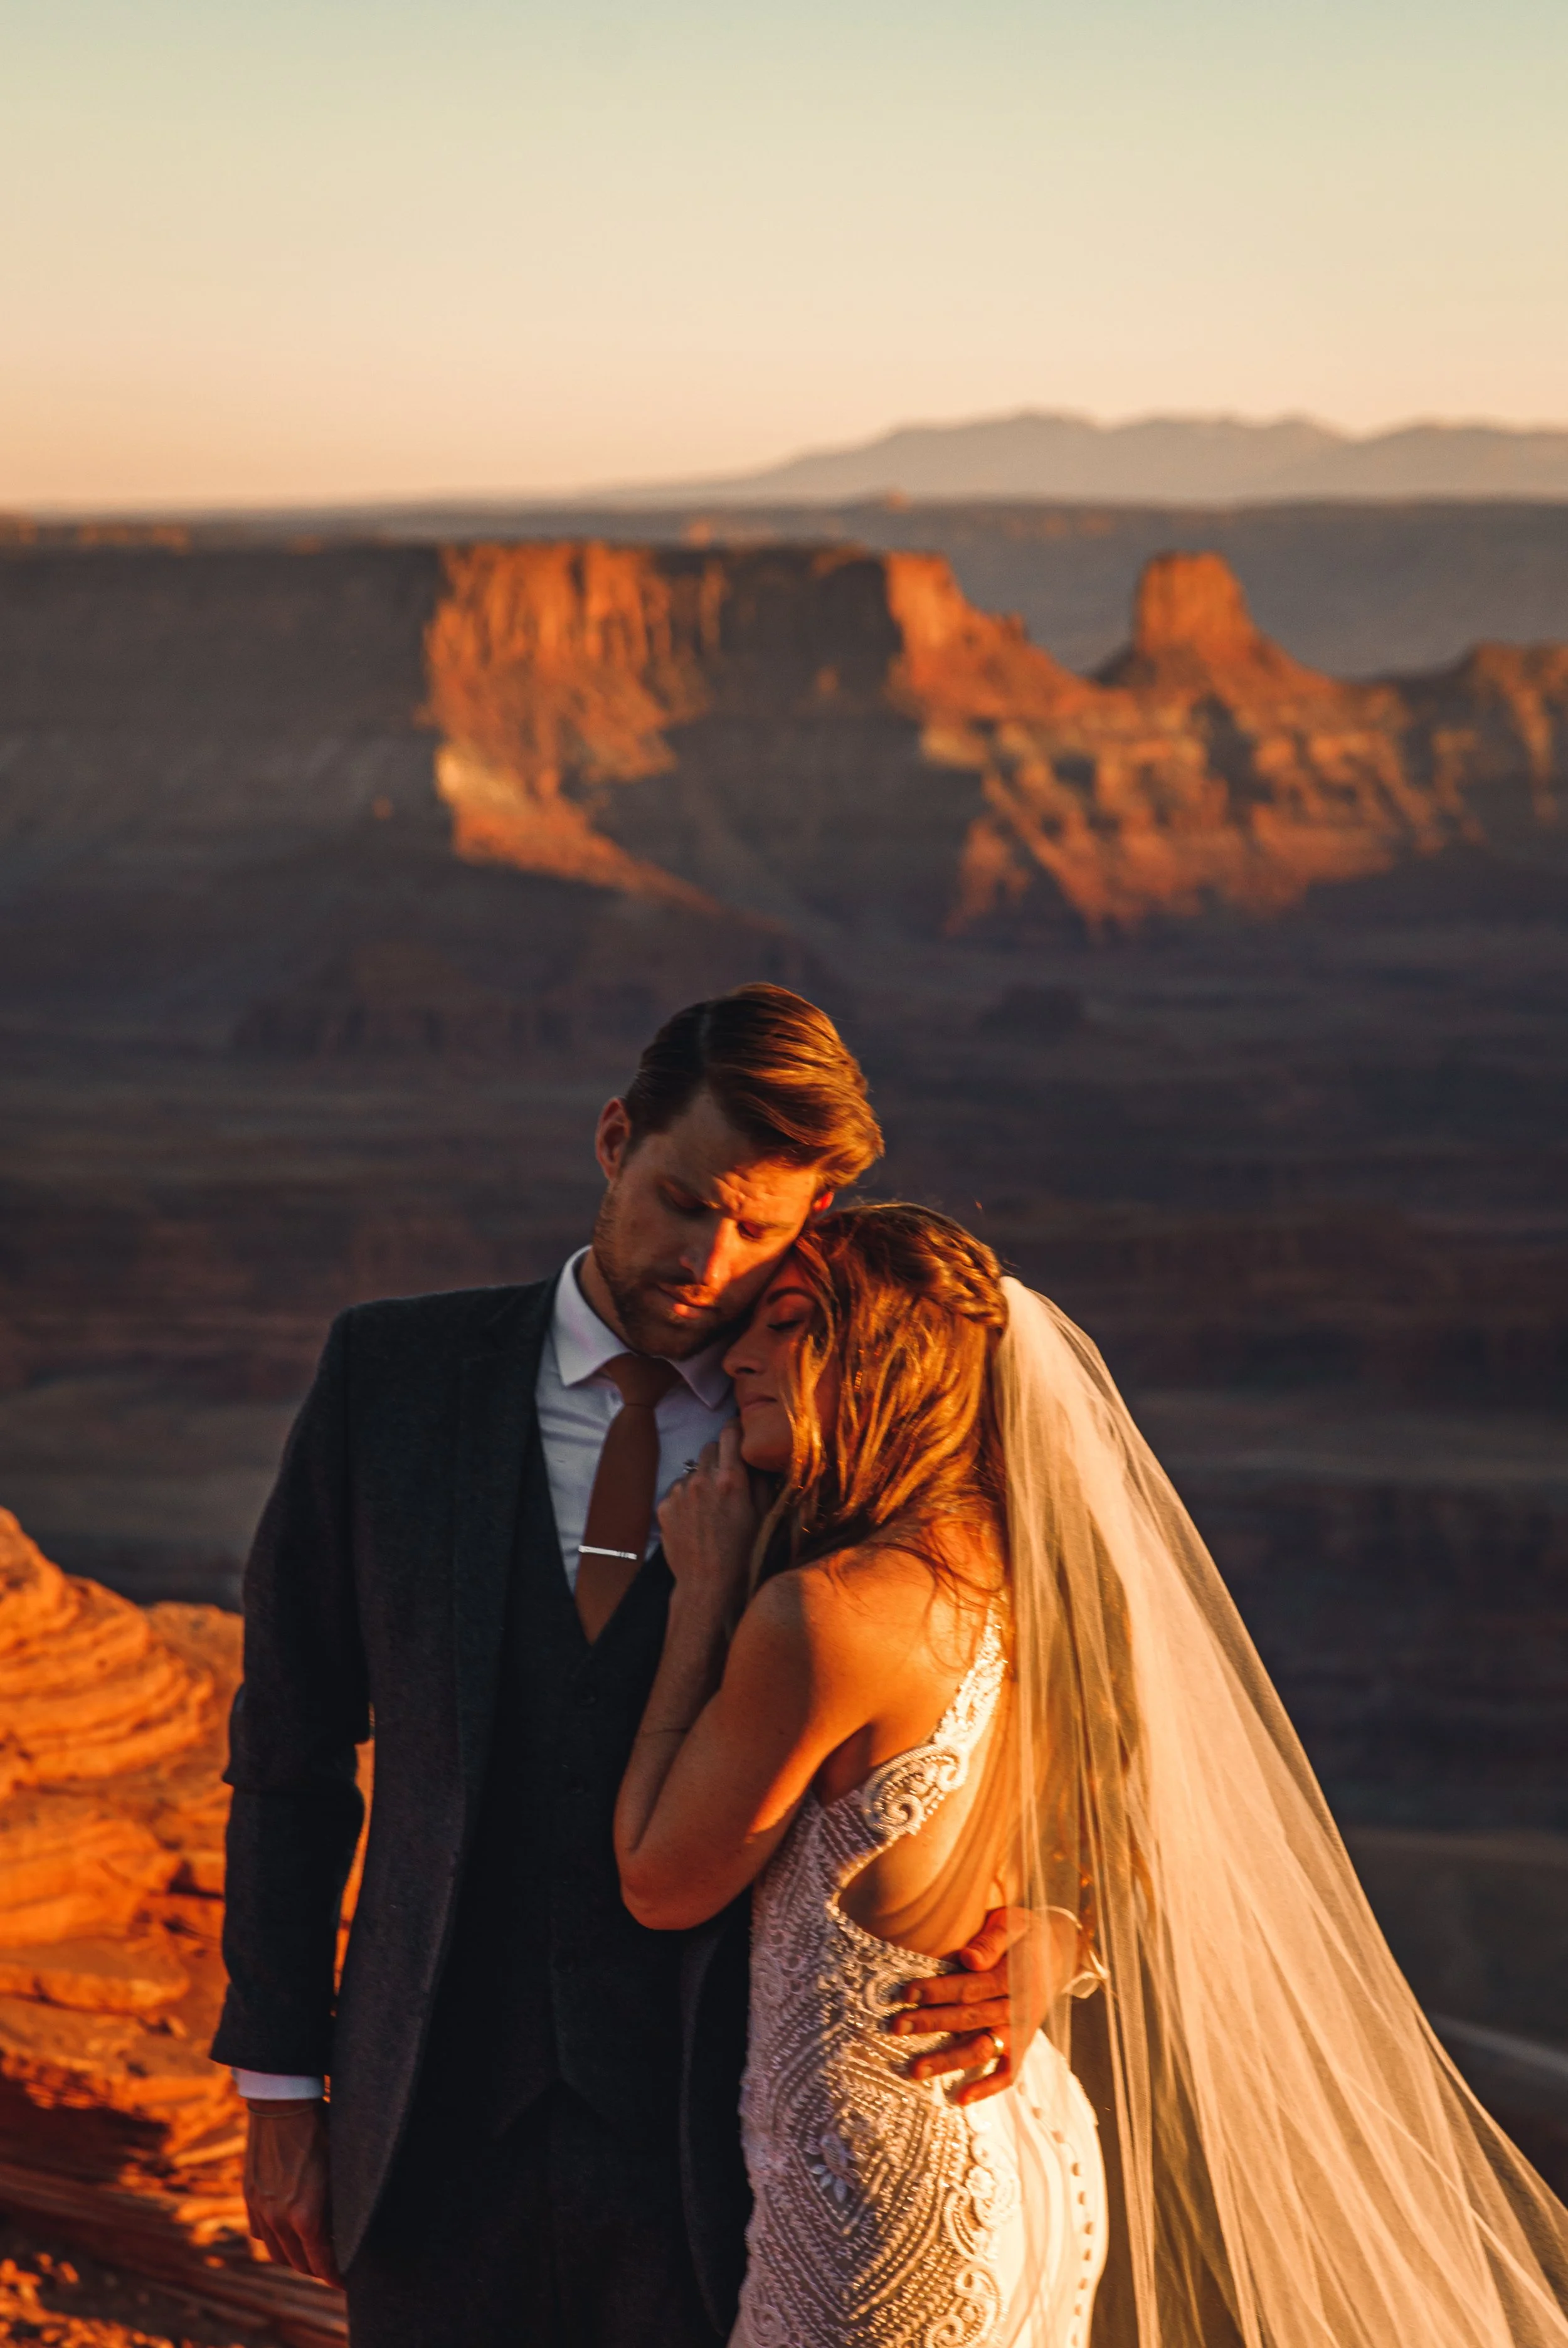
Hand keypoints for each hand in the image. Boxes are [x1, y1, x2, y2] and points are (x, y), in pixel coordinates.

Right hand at [242, 2098, 341, 2283]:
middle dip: (319, 2269)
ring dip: (295, 2257)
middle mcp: (279, 2219)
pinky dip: (275, 2239)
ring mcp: (261, 2208)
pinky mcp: (250, 2195)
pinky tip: (288, 2230)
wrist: (283, 2102)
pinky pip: (260, 2232)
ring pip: (277, 2252)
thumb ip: (345, 2205)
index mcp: (306, 2216)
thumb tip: (356, 2228)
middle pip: (299, 2263)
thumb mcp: (343, 2167)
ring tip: (313, 2251)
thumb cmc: (322, 2130)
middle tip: (335, 2264)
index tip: (348, 2282)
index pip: (323, 2264)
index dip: (337, 2277)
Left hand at [657, 1423, 759, 1608]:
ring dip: (702, 1479)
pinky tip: (695, 1519)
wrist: (707, 1586)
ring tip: (711, 1507)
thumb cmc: (743, 1555)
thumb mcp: (763, 1516)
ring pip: (693, 1470)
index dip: (737, 1430)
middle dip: (721, 1457)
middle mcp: (702, 1480)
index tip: (741, 1433)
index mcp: (731, 1480)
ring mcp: (679, 1493)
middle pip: (710, 1447)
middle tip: (729, 1479)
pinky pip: (677, 1490)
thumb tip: (758, 1456)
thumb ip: (760, 1480)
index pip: (731, 1433)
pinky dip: (686, 1498)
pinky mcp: (663, 1506)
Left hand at [887, 1905, 1077, 2106]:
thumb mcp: (1013, 1922)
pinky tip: (959, 2099)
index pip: (969, 1987)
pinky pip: (1008, 2073)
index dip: (937, 1991)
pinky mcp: (1023, 2044)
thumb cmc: (1025, 1933)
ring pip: (983, 2050)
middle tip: (896, 2027)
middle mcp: (1017, 2007)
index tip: (905, 1993)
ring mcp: (1020, 2030)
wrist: (1058, 1951)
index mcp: (1013, 1975)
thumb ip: (993, 1940)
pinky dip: (987, 2088)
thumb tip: (968, 1958)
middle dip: (930, 2024)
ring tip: (915, 2070)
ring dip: (948, 2061)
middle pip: (969, 2019)